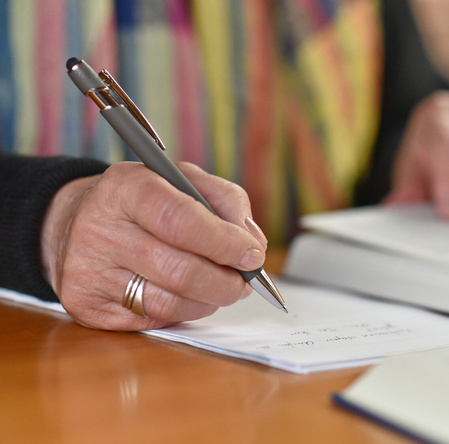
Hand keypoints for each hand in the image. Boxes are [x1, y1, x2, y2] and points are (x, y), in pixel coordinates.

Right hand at [40, 162, 266, 330]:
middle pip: (179, 270)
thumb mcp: (184, 181)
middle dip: (226, 282)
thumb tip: (253, 243)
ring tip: (220, 288)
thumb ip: (227, 202)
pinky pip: (152, 320)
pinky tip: (186, 296)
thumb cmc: (145, 202)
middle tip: (245, 281)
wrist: (78, 223)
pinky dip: (182, 312)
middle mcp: (99, 228)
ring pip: (169, 303)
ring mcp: (87, 270)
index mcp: (126, 187)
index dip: (225, 243)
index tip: (253, 255)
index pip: (181, 221)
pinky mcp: (85, 305)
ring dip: (209, 301)